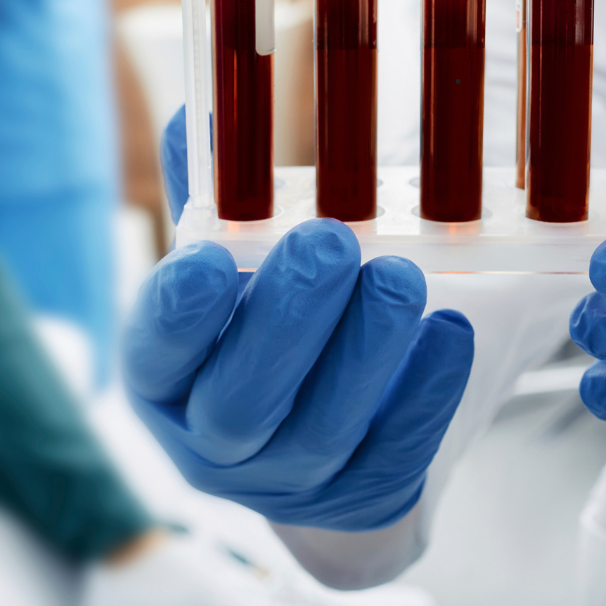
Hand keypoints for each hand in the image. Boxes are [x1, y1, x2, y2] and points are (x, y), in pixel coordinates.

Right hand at [123, 108, 474, 530]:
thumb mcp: (225, 269)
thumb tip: (205, 112)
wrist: (302, 440)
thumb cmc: (253, 329)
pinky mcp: (362, 492)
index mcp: (167, 377)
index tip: (210, 257)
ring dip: (364, 348)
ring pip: (321, 429)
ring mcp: (289, 478)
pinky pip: (395, 451)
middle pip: (239, 401)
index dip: (176, 312)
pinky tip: (449, 330)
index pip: (156, 352)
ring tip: (397, 275)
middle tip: (330, 243)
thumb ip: (213, 200)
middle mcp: (215, 439)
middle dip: (288, 318)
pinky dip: (426, 390)